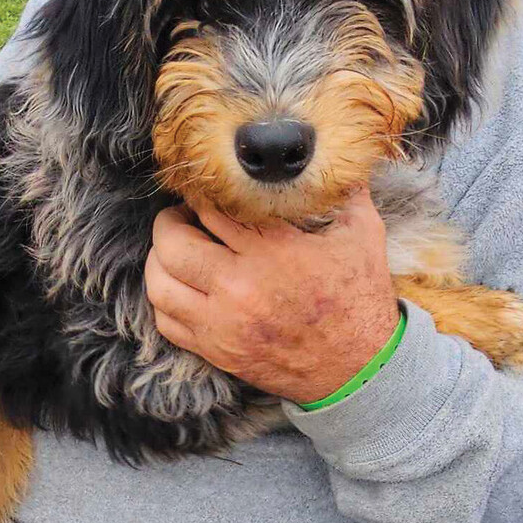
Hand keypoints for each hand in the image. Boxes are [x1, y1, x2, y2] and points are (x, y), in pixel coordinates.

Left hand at [144, 190, 400, 405]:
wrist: (361, 367)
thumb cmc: (361, 296)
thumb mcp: (363, 232)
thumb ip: (346, 189)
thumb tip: (337, 155)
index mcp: (274, 251)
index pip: (211, 208)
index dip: (201, 194)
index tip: (205, 191)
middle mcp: (241, 287)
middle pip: (171, 244)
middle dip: (169, 222)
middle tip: (180, 217)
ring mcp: (224, 324)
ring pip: (160, 284)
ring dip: (159, 261)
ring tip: (173, 250)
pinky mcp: (217, 351)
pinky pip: (166, 322)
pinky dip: (164, 301)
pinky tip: (180, 287)